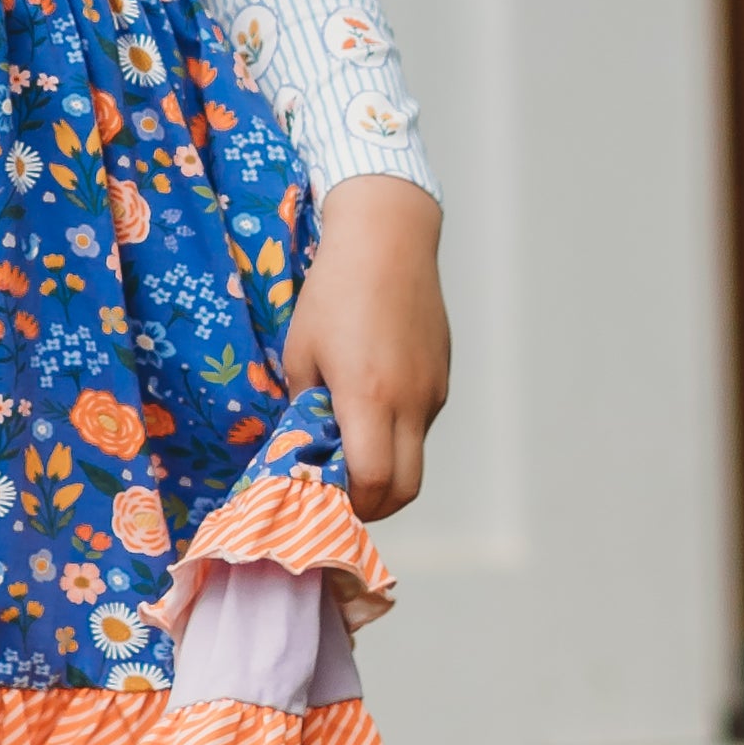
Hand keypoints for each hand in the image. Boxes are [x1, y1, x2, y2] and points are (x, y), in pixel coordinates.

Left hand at [281, 178, 448, 521]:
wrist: (387, 240)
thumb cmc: (334, 293)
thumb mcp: (301, 353)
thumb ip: (306, 408)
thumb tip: (308, 447)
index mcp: (369, 397)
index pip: (374, 482)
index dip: (352, 504)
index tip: (328, 498)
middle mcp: (410, 401)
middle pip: (407, 488)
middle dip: (376, 503)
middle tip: (344, 492)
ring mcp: (432, 390)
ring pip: (416, 454)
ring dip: (387, 462)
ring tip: (351, 434)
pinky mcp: (442, 376)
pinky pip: (421, 421)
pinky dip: (398, 430)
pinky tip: (372, 397)